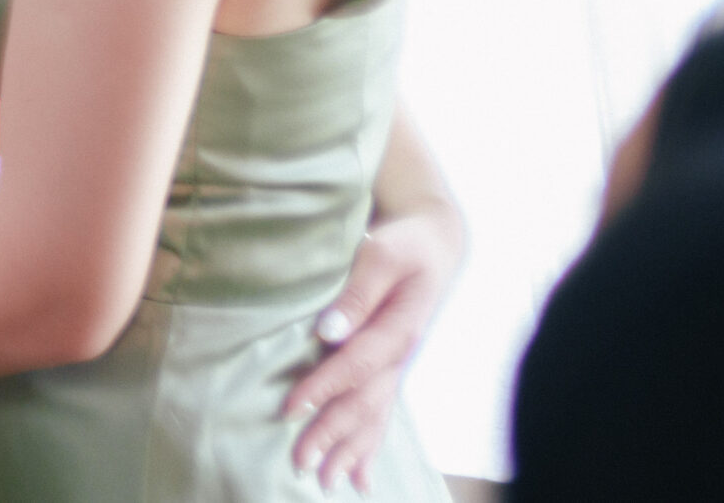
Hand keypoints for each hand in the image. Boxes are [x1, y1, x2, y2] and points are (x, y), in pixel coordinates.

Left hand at [283, 202, 464, 491]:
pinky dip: (369, 445)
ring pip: (374, 416)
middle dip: (332, 435)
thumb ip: (356, 293)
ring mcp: (399, 367)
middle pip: (364, 403)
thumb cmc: (403, 245)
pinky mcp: (392, 369)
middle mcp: (400, 357)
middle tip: (301, 464)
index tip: (290, 409)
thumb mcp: (381, 255)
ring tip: (327, 482)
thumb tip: (328, 331)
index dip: (322, 388)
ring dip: (350, 450)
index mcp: (399, 330)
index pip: (356, 366)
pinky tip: (360, 476)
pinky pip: (382, 413)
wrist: (434, 244)